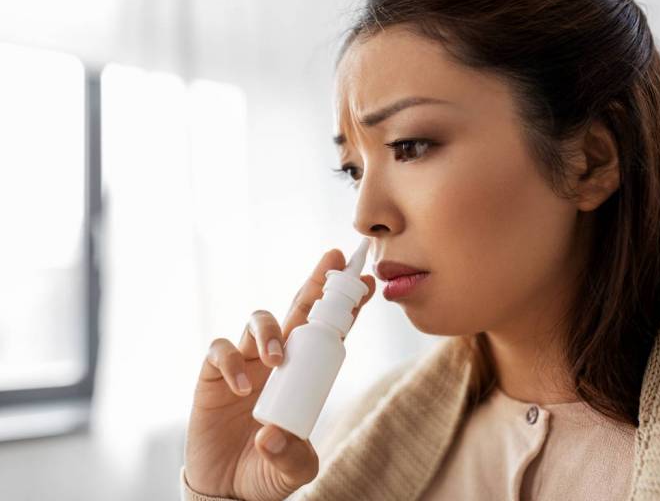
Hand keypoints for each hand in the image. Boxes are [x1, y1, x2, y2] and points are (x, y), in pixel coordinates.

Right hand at [183, 248, 375, 499]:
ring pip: (257, 321)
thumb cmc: (265, 471)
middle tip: (333, 261)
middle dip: (316, 283)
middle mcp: (277, 360)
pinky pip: (219, 351)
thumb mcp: (293, 470)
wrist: (226, 489)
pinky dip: (230, 362)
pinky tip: (243, 388)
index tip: (367, 283)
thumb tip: (273, 436)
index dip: (345, 307)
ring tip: (277, 361)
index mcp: (304, 374)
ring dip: (269, 332)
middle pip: (297, 310)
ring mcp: (245, 362)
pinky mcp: (213, 375)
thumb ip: (292, 457)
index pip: (328, 332)